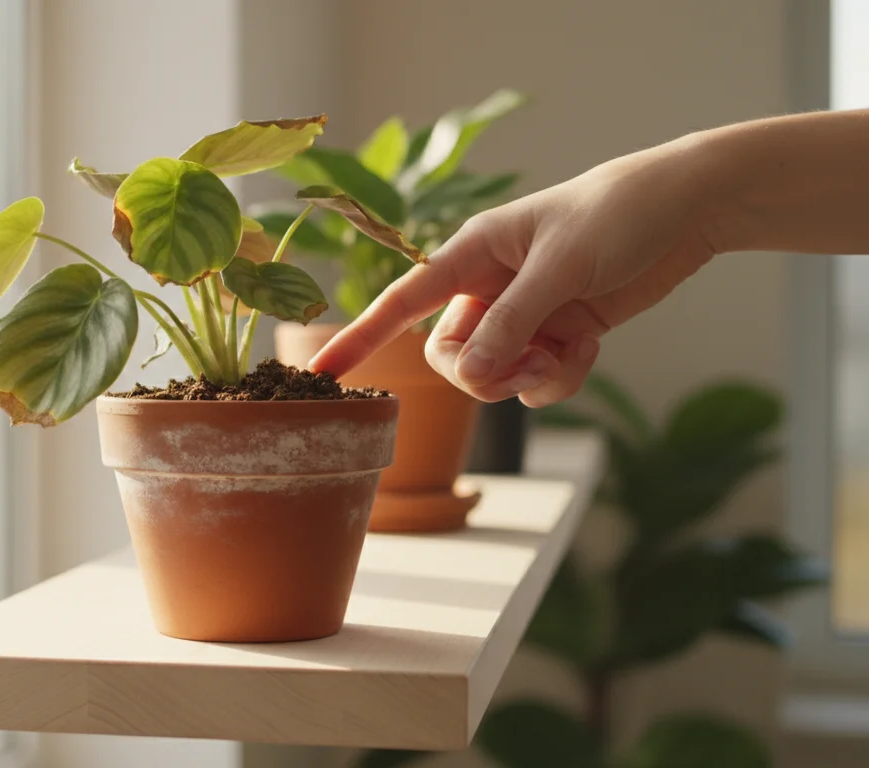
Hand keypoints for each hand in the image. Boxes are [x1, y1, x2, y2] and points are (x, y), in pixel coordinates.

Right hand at [310, 144, 720, 406]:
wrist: (689, 209)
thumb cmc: (618, 215)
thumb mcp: (560, 268)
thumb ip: (511, 324)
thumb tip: (469, 377)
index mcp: (472, 252)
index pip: (402, 301)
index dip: (361, 337)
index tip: (322, 373)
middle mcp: (488, 286)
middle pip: (451, 356)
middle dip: (483, 373)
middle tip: (526, 368)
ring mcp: (523, 314)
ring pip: (495, 375)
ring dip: (528, 379)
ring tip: (567, 355)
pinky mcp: (557, 334)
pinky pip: (537, 380)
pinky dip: (560, 377)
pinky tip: (591, 348)